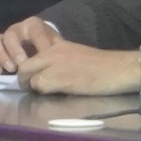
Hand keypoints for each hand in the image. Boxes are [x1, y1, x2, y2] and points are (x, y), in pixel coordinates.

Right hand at [0, 16, 60, 72]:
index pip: (35, 30)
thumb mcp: (56, 46)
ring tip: (11, 69)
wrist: (42, 48)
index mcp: (33, 25)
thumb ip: (56, 51)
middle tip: (22, 64)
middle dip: (15, 49)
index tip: (45, 58)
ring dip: (2, 55)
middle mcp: (17, 29)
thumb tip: (57, 61)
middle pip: (11, 35)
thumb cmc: (49, 48)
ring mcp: (4, 38)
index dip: (39, 43)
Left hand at [16, 42, 140, 95]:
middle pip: (24, 66)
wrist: (116, 68)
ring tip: (44, 93)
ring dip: (34, 88)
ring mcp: (55, 65)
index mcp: (57, 45)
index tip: (33, 77)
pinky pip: (41, 86)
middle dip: (24, 79)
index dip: (28, 68)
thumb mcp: (75, 54)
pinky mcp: (60, 78)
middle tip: (32, 88)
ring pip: (29, 77)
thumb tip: (46, 71)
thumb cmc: (101, 65)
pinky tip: (55, 95)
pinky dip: (44, 93)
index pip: (31, 54)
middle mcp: (52, 52)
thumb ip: (59, 59)